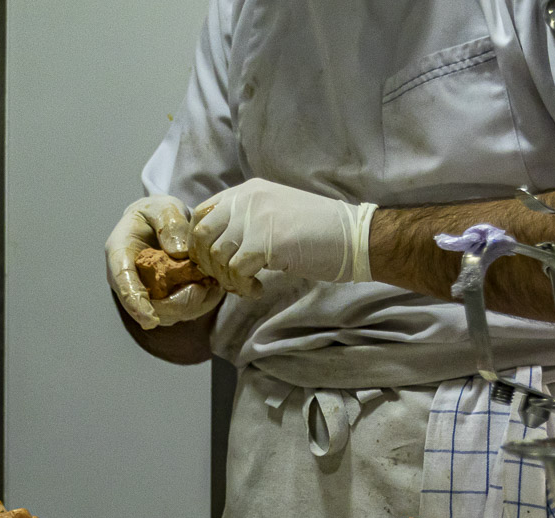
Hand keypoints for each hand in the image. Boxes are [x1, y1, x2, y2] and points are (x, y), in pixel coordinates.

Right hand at [106, 195, 221, 329]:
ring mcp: (146, 295)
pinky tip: (208, 285)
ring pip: (169, 315)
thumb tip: (179, 252)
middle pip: (150, 307)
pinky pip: (183, 312)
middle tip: (201, 287)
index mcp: (120, 254)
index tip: (150, 319)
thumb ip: (170, 223)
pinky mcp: (165, 301)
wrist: (160, 223)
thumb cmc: (157, 214)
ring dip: (192, 304)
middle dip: (177, 305)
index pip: (125, 284)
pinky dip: (200, 303)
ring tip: (207, 282)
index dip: (136, 304)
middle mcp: (130, 281)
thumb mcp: (163, 207)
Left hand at [189, 178, 376, 298]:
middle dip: (207, 263)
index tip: (214, 262)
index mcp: (248, 191)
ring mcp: (256, 219)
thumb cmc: (319, 230)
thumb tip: (215, 246)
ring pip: (216, 255)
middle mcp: (247, 200)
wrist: (354, 236)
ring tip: (247, 285)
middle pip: (201, 234)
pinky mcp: (266, 243)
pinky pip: (236, 272)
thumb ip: (245, 221)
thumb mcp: (274, 214)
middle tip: (227, 278)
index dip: (199, 242)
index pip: (201, 213)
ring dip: (227, 278)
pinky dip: (243, 287)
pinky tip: (258, 289)